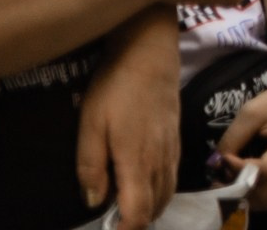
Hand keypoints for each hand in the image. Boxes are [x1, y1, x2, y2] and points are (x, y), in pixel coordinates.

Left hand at [77, 14, 177, 226]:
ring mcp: (171, 148)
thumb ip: (90, 167)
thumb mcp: (90, 126)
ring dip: (149, 208)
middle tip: (114, 223)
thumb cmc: (115, 88)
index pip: (138, 212)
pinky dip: (159, 191)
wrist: (150, 54)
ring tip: (126, 211)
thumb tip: (94, 202)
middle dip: (137, 223)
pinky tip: (144, 185)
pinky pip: (172, 175)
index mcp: (137, 162)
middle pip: (156, 207)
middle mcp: (160, 160)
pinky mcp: (176, 137)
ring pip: (167, 192)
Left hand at [217, 63, 266, 208]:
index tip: (225, 157)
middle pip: (263, 193)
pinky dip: (253, 195)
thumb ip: (232, 138)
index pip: (263, 172)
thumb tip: (216, 164)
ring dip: (244, 195)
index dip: (238, 169)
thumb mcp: (252, 111)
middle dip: (237, 188)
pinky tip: (242, 180)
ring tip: (229, 178)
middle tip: (222, 172)